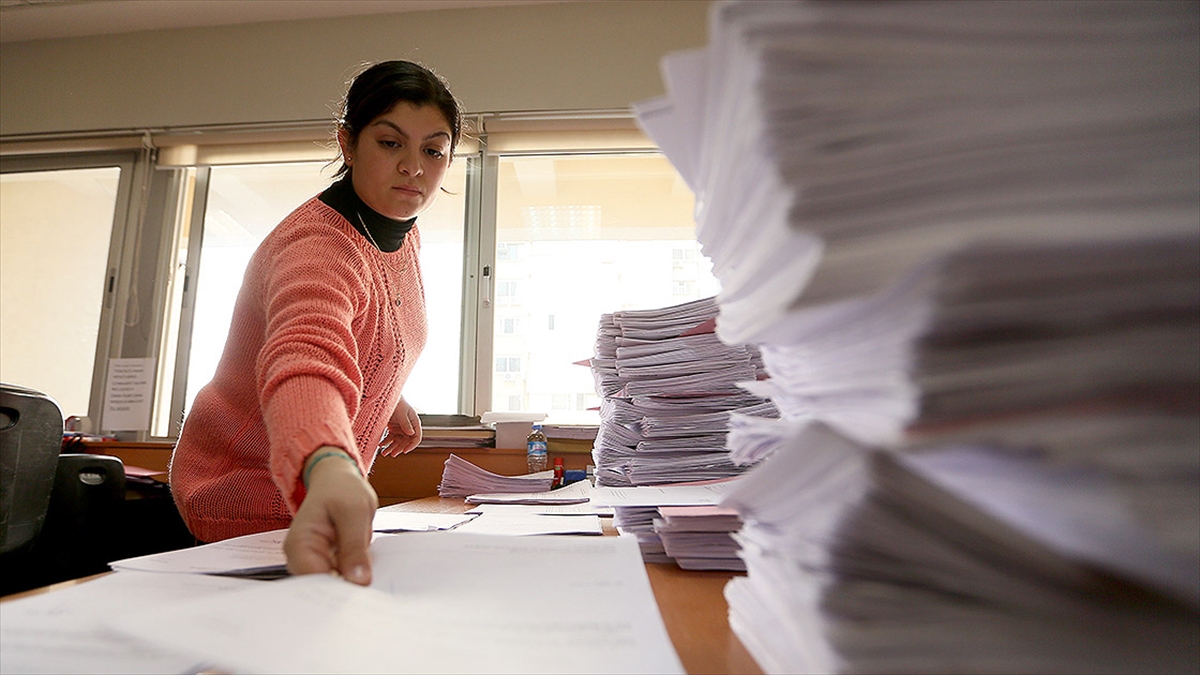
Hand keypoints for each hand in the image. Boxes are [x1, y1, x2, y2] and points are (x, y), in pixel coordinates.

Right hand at [283, 447, 378, 584]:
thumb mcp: (355, 512)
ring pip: (331, 587)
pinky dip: (353, 579)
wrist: (337, 480)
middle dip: (345, 592)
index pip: (312, 579)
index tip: (360, 593)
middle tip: (370, 593)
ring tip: (370, 586)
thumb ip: (354, 546)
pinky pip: (339, 579)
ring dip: (350, 587)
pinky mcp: (326, 563)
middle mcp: (300, 557)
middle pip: (320, 589)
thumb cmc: (342, 489)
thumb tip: (358, 581)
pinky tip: (366, 577)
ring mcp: (312, 561)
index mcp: (299, 542)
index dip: (336, 591)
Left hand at [379, 397, 421, 456]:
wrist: (386, 396)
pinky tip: (380, 445)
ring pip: (397, 441)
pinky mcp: (392, 428)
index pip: (416, 437)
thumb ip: (406, 423)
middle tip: (392, 454)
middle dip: (399, 448)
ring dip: (391, 448)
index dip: (412, 445)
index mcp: (414, 422)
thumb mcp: (401, 412)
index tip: (405, 451)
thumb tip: (411, 434)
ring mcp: (400, 428)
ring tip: (384, 453)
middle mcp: (408, 427)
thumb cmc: (396, 402)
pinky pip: (390, 438)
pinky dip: (385, 442)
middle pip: (406, 441)